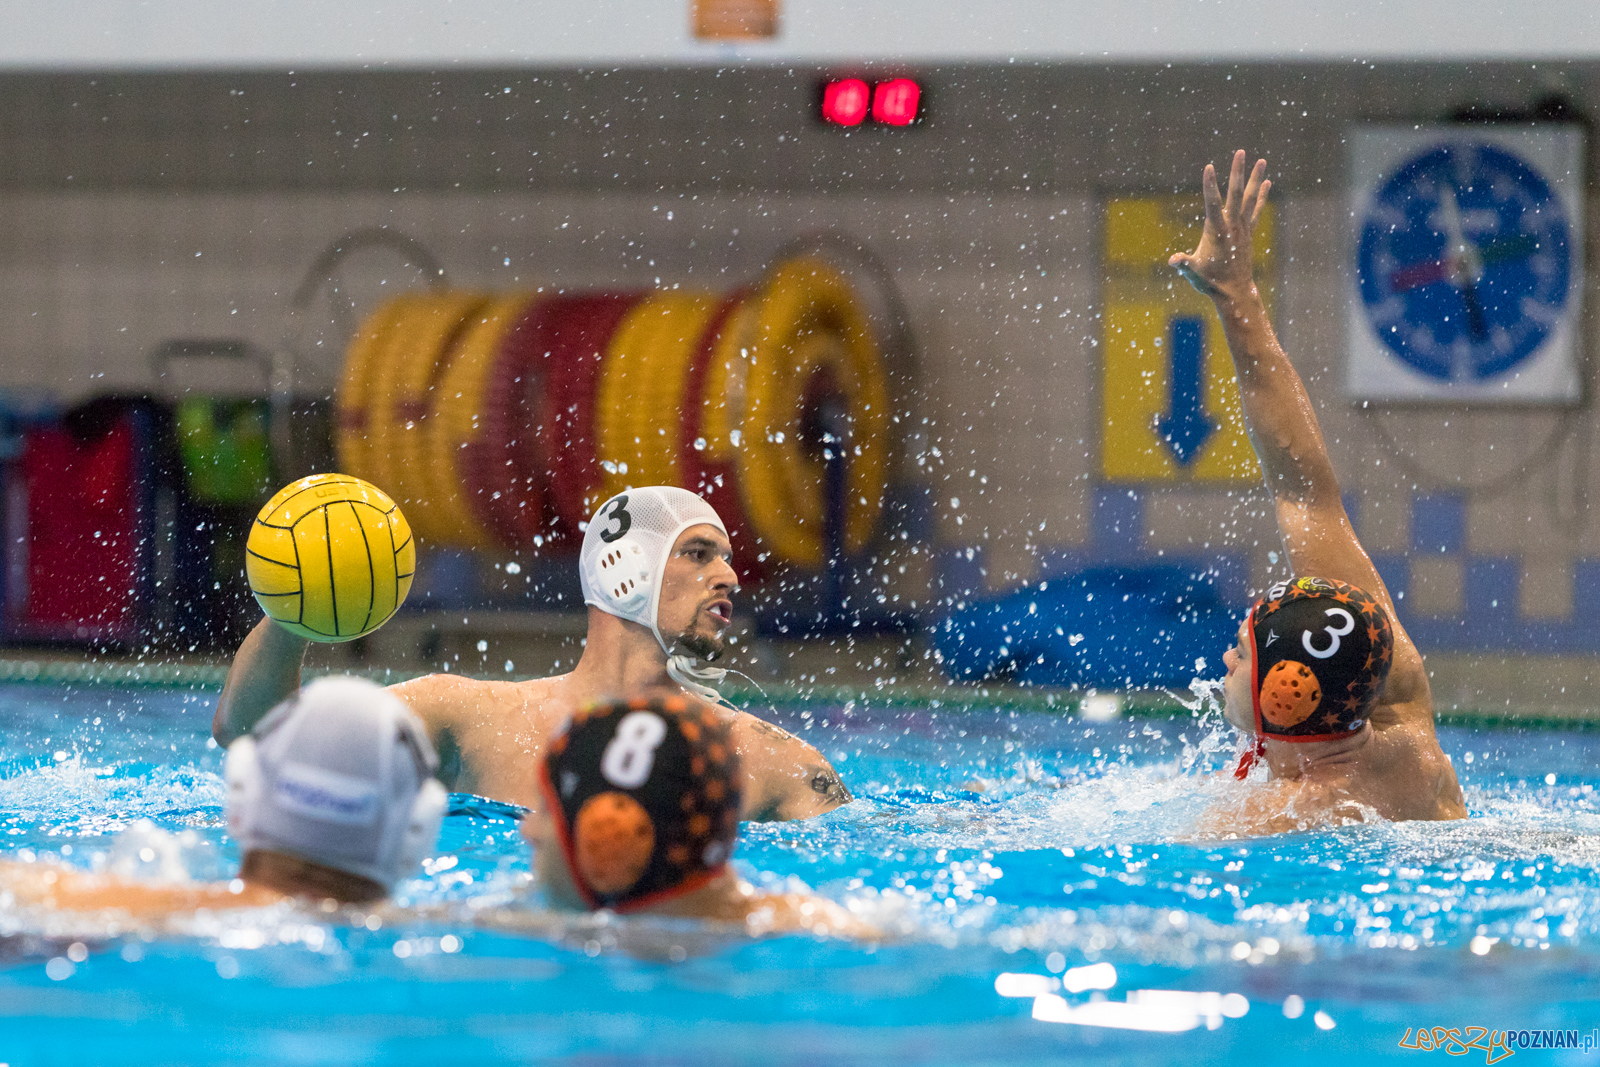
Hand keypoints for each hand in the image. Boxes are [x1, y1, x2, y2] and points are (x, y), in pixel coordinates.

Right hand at [1169, 150, 1269, 301]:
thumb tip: (1173, 260)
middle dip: (1237, 172)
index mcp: (1216, 231)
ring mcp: (1243, 228)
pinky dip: (1261, 196)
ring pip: (1249, 198)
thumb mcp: (1193, 272)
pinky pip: (1256, 210)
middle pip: (1235, 193)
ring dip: (1255, 178)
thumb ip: (1183, 263)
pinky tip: (1266, 183)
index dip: (1210, 185)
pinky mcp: (1249, 233)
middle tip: (1240, 152)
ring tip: (1262, 160)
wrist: (1234, 292)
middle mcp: (1232, 225)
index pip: (1212, 203)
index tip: (1209, 167)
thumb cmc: (1210, 281)